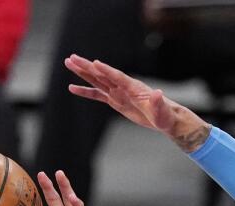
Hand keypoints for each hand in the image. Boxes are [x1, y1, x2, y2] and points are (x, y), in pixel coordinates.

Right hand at [65, 54, 210, 151]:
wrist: (165, 119)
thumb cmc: (165, 115)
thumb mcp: (162, 111)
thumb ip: (158, 102)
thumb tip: (158, 93)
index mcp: (133, 87)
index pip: (117, 77)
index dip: (106, 70)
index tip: (94, 63)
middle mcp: (123, 87)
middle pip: (102, 74)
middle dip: (87, 66)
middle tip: (71, 57)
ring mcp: (118, 93)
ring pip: (97, 80)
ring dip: (83, 73)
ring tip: (69, 63)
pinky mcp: (115, 101)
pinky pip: (97, 94)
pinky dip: (85, 91)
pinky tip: (72, 88)